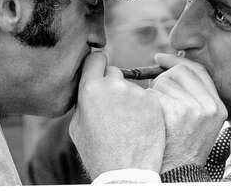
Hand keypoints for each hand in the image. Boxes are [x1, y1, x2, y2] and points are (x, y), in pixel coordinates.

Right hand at [69, 52, 165, 179]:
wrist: (126, 173)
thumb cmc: (97, 153)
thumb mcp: (77, 126)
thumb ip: (84, 99)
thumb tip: (90, 85)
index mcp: (90, 89)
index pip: (95, 58)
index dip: (97, 65)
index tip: (99, 71)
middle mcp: (114, 85)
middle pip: (113, 72)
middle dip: (112, 84)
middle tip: (112, 106)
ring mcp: (136, 93)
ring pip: (131, 86)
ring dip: (128, 98)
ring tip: (126, 123)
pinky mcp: (153, 102)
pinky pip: (146, 97)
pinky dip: (144, 107)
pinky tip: (139, 125)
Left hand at [149, 53, 226, 172]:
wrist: (176, 173)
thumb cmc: (182, 148)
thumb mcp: (200, 122)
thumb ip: (193, 96)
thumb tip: (169, 66)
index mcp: (217, 106)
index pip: (198, 70)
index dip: (177, 61)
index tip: (160, 58)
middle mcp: (209, 106)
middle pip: (179, 71)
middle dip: (162, 79)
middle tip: (157, 96)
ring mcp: (192, 108)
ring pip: (163, 82)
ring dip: (153, 95)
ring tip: (157, 117)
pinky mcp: (175, 112)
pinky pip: (153, 94)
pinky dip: (146, 105)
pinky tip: (151, 122)